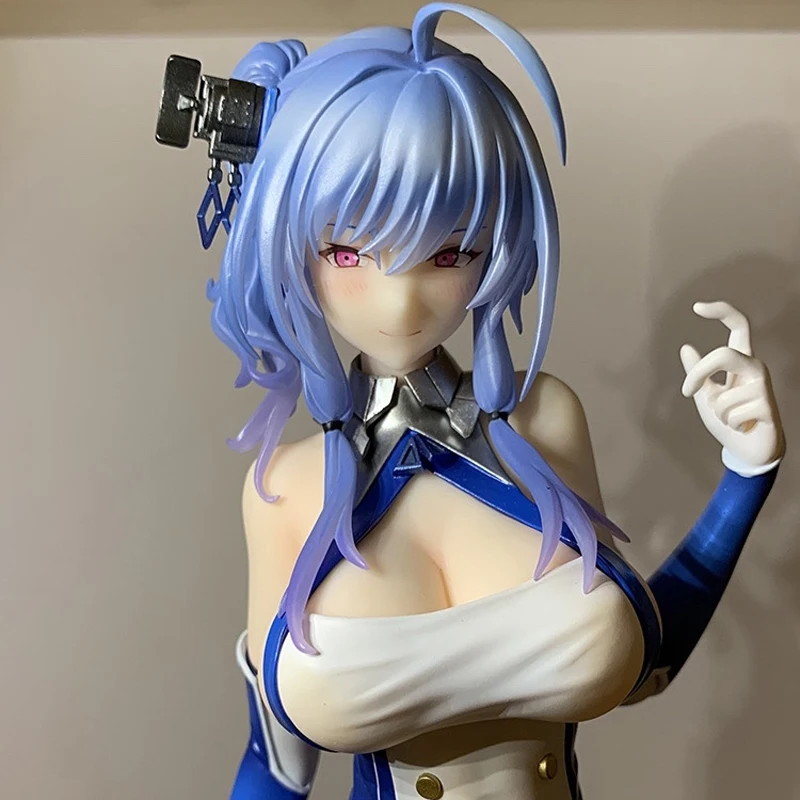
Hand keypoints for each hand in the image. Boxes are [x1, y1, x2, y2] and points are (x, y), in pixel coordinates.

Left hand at [680, 301, 784, 472]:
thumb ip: (698, 374)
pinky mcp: (768, 407)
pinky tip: (744, 426)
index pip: (738, 327)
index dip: (722, 312)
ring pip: (722, 395)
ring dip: (718, 413)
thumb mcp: (708, 395)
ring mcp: (763, 387)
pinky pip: (731, 413)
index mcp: (741, 362)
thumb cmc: (730, 420)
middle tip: (687, 392)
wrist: (749, 450)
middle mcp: (755, 368)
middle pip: (725, 354)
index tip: (696, 307)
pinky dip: (729, 424)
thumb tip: (685, 347)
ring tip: (733, 418)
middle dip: (699, 373)